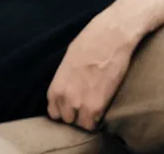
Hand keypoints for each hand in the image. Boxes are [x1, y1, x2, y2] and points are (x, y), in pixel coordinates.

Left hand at [46, 12, 139, 130]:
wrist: (110, 37)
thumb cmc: (89, 44)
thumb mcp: (68, 61)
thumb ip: (65, 80)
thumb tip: (67, 88)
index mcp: (56, 85)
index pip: (53, 111)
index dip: (64, 110)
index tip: (72, 107)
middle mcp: (65, 97)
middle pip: (67, 119)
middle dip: (76, 114)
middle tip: (86, 106)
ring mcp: (80, 103)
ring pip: (80, 125)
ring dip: (87, 119)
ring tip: (95, 107)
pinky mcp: (97, 106)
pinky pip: (93, 125)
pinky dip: (98, 121)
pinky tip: (102, 110)